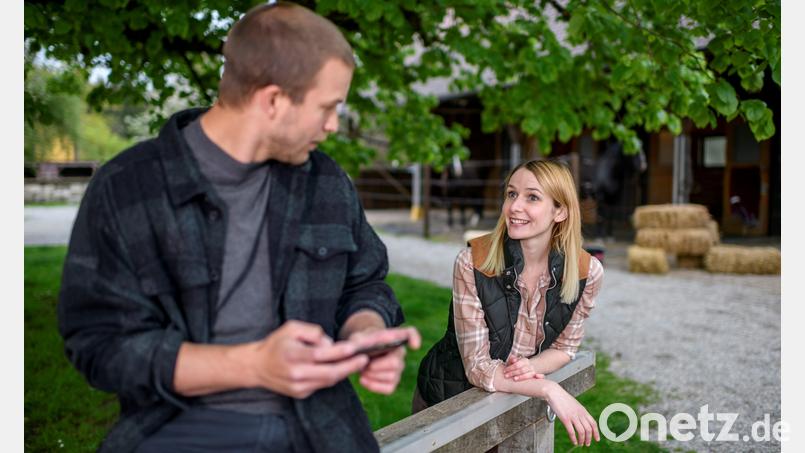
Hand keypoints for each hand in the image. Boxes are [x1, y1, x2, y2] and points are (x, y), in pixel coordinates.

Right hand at [252, 320, 368, 398]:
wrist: (258, 367)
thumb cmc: (277, 344)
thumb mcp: (291, 328)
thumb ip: (313, 332)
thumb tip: (330, 343)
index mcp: (293, 355)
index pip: (321, 355)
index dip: (340, 353)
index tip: (354, 348)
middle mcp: (296, 374)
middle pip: (329, 373)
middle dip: (350, 367)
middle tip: (364, 359)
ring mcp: (298, 387)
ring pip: (328, 381)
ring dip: (344, 372)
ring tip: (357, 362)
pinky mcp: (301, 393)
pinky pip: (322, 385)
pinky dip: (333, 377)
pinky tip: (341, 368)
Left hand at [348, 326, 420, 393]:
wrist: (359, 355)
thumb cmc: (360, 344)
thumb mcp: (356, 338)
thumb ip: (357, 341)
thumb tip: (354, 348)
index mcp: (394, 337)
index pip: (410, 333)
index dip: (415, 338)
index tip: (414, 346)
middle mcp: (400, 353)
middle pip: (396, 363)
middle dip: (377, 367)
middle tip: (365, 365)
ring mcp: (398, 369)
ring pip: (392, 377)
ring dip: (373, 376)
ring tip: (363, 370)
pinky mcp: (392, 382)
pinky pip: (389, 388)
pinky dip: (374, 386)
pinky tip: (363, 379)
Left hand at [503, 355, 544, 381]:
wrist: (527, 368)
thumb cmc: (518, 366)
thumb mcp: (514, 361)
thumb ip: (512, 359)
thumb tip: (512, 359)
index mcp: (524, 360)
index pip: (517, 364)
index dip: (510, 368)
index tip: (505, 371)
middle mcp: (530, 365)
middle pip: (522, 370)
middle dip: (513, 373)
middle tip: (506, 376)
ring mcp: (533, 371)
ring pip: (529, 374)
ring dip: (521, 377)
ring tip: (514, 379)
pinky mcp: (536, 376)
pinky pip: (541, 376)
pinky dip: (540, 376)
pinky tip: (537, 377)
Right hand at [544, 382, 599, 446]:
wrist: (554, 392)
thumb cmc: (563, 399)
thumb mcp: (575, 405)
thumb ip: (580, 412)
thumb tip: (582, 420)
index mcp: (583, 410)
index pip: (593, 423)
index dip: (596, 432)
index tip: (597, 439)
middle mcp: (580, 414)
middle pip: (588, 429)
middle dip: (589, 438)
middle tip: (587, 444)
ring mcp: (573, 416)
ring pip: (581, 431)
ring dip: (582, 440)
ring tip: (581, 444)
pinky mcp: (565, 418)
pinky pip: (571, 431)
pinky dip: (574, 438)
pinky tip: (574, 442)